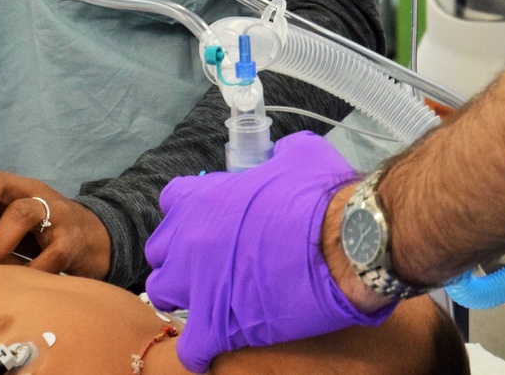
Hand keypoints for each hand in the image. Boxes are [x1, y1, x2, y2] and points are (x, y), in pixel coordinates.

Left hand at [0, 170, 111, 278]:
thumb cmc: (37, 234)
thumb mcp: (3, 226)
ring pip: (22, 212)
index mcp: (8, 188)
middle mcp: (28, 191)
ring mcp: (53, 213)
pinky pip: (50, 252)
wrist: (91, 239)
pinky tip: (23, 282)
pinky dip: (32, 270)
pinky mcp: (71, 239)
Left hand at [145, 133, 391, 373]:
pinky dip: (201, 350)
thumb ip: (279, 154)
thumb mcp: (300, 154)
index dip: (189, 213)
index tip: (210, 223)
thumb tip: (280, 155)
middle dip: (179, 256)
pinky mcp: (216, 325)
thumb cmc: (321, 195)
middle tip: (210, 265)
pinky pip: (190, 349)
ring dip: (182, 298)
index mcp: (205, 197)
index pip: (171, 200)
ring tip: (210, 304)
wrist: (343, 242)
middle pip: (160, 250)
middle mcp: (190, 237)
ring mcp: (198, 283)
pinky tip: (220, 345)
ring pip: (161, 293)